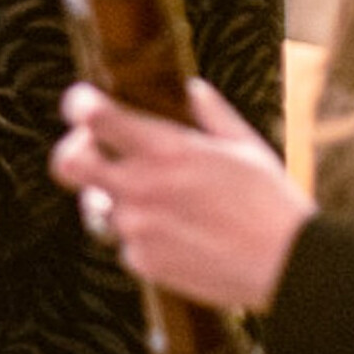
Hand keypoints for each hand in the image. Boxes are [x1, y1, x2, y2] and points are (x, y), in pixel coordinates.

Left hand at [50, 78, 316, 312]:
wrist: (287, 265)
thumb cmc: (271, 201)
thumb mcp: (244, 146)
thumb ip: (211, 114)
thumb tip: (193, 88)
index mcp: (166, 149)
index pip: (95, 117)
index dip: (78, 105)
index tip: (82, 104)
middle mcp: (142, 186)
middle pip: (67, 164)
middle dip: (71, 153)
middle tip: (93, 152)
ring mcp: (138, 227)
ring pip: (98, 206)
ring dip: (117, 201)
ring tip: (162, 205)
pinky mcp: (143, 262)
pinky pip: (124, 244)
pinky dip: (143, 239)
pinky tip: (179, 236)